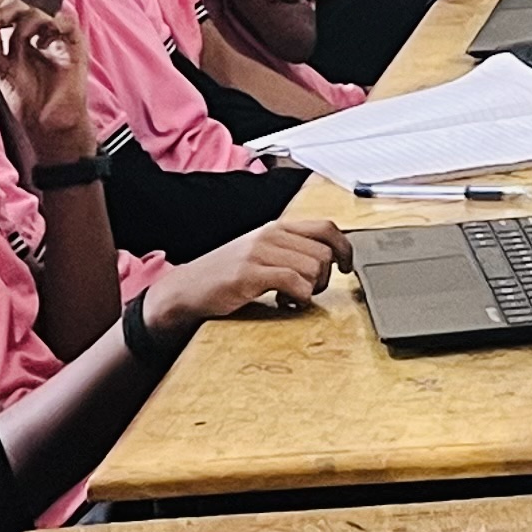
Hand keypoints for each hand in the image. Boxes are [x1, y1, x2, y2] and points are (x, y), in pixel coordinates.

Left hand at [0, 1, 97, 163]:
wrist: (48, 125)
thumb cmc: (25, 101)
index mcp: (23, 42)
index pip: (12, 13)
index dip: (0, 8)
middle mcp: (40, 38)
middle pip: (28, 7)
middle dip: (13, 8)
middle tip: (0, 17)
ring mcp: (58, 41)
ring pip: (46, 11)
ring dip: (31, 18)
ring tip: (22, 35)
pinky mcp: (75, 48)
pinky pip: (70, 23)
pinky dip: (57, 24)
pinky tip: (43, 42)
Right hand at [151, 217, 351, 328]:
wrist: (185, 289)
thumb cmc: (226, 275)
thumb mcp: (261, 254)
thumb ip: (291, 251)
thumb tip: (328, 260)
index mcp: (276, 228)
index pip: (326, 228)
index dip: (344, 248)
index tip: (346, 267)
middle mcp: (270, 235)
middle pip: (323, 254)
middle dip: (323, 279)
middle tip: (306, 291)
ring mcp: (258, 253)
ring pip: (312, 269)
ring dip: (309, 290)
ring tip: (290, 298)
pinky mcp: (249, 274)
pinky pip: (293, 282)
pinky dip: (297, 298)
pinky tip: (283, 303)